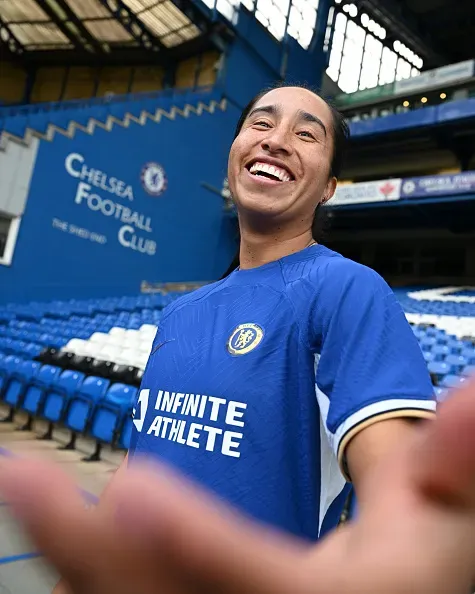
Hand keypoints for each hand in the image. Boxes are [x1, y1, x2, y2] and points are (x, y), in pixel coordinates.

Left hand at [1, 380, 474, 593]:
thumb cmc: (427, 573)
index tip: (135, 488)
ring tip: (28, 488)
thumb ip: (457, 463)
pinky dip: (93, 579)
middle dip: (91, 548)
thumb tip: (472, 393)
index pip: (271, 588)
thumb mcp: (450, 521)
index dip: (204, 546)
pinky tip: (62, 539)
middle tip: (21, 477)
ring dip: (78, 561)